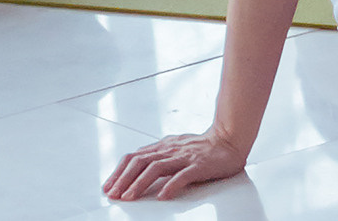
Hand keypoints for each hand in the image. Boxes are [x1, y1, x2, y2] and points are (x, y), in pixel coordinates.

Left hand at [104, 130, 247, 200]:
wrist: (229, 140)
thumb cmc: (202, 148)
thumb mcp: (175, 149)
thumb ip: (157, 156)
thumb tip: (135, 166)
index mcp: (164, 146)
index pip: (135, 156)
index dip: (119, 172)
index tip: (108, 187)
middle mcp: (171, 149)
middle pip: (142, 161)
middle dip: (124, 179)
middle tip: (113, 194)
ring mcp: (185, 156)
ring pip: (157, 167)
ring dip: (140, 183)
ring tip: (129, 197)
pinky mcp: (199, 165)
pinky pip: (183, 175)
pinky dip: (171, 185)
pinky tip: (163, 195)